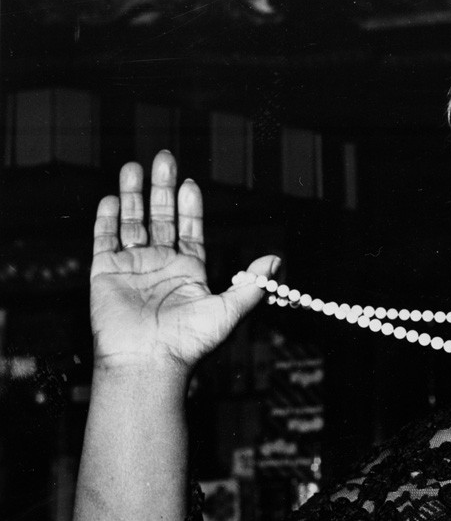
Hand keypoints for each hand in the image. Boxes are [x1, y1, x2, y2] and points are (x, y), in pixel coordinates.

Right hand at [90, 150, 276, 381]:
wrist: (148, 362)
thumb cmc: (189, 342)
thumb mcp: (228, 310)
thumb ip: (252, 283)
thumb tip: (276, 260)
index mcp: (189, 271)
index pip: (189, 229)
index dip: (189, 206)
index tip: (190, 182)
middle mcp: (161, 265)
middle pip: (160, 217)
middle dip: (161, 188)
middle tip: (164, 157)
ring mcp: (132, 267)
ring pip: (132, 222)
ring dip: (133, 195)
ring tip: (135, 166)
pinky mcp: (106, 274)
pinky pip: (104, 240)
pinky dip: (107, 219)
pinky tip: (112, 198)